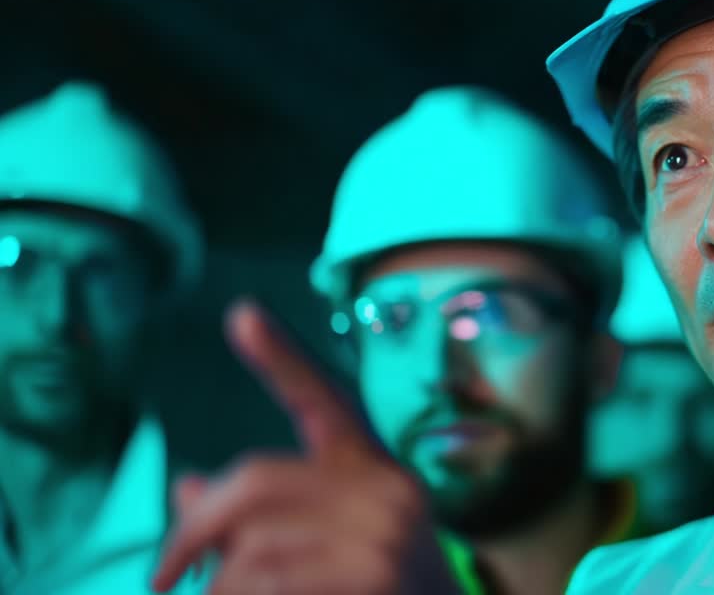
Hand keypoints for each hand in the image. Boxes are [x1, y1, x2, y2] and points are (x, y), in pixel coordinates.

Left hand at [151, 300, 456, 594]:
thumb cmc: (377, 593)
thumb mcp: (329, 546)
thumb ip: (262, 516)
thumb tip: (186, 487)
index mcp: (376, 471)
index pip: (326, 403)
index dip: (283, 359)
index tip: (241, 312)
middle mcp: (387, 492)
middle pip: (257, 482)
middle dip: (193, 531)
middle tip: (161, 576)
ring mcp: (384, 536)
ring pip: (251, 548)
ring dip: (217, 587)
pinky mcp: (374, 578)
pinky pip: (266, 584)